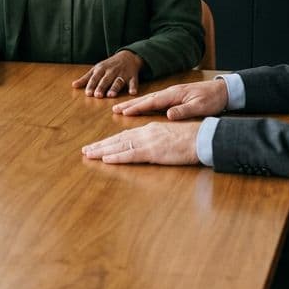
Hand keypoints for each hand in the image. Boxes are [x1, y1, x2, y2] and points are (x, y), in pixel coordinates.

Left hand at [72, 50, 141, 97]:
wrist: (127, 56)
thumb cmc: (109, 65)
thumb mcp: (96, 69)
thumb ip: (85, 78)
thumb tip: (73, 85)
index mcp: (101, 69)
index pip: (95, 78)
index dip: (91, 85)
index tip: (88, 93)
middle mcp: (111, 71)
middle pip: (106, 80)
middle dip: (101, 87)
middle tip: (98, 95)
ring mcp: (122, 73)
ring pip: (118, 81)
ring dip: (115, 88)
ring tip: (111, 95)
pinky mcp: (132, 76)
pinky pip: (133, 82)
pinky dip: (133, 87)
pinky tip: (132, 93)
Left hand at [81, 122, 201, 165]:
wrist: (202, 138)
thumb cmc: (191, 139)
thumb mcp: (170, 137)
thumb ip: (157, 141)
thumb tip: (148, 147)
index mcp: (150, 129)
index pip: (125, 135)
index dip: (110, 141)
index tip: (99, 145)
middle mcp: (145, 133)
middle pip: (118, 139)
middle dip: (101, 145)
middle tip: (86, 150)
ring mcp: (148, 142)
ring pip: (119, 146)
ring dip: (102, 151)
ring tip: (88, 154)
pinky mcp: (153, 152)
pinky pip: (130, 154)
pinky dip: (116, 157)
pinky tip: (105, 159)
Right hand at [111, 79, 227, 119]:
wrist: (223, 91)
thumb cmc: (212, 99)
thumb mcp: (200, 107)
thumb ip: (184, 111)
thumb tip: (168, 115)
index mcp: (174, 94)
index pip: (152, 102)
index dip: (137, 107)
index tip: (123, 112)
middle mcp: (170, 93)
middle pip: (146, 99)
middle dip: (129, 104)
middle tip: (114, 109)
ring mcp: (171, 94)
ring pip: (149, 100)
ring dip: (134, 104)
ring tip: (120, 109)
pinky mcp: (174, 97)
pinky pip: (154, 102)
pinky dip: (143, 105)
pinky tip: (139, 108)